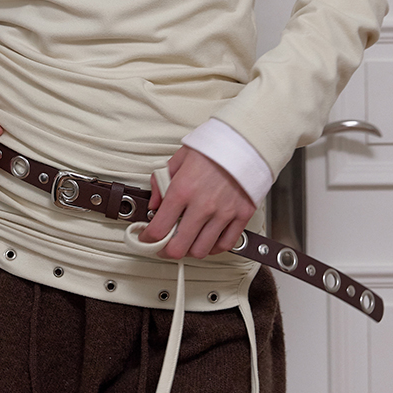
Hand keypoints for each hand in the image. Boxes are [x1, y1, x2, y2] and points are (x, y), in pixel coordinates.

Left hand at [138, 146, 255, 260]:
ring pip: (201, 250)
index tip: (146, 238)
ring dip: (190, 251)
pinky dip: (213, 248)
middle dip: (165, 251)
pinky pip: (225, 244)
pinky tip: (207, 240)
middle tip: (162, 247)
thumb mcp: (179, 158)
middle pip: (178, 247)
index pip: (158, 228)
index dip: (147, 239)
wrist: (245, 141)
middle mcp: (202, 205)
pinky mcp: (242, 215)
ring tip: (186, 242)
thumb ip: (162, 181)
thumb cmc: (214, 148)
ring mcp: (223, 213)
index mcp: (183, 189)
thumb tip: (154, 203)